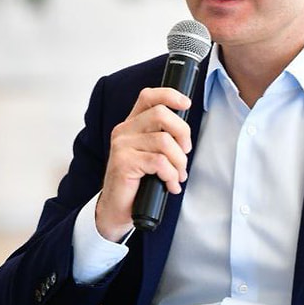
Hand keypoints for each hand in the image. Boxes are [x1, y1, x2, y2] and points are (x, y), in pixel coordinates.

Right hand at [95, 87, 192, 240]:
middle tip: (185, 153)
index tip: (186, 103)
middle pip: (161, 114)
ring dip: (179, 162)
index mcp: (132, 125)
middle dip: (183, 133)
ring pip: (165, 141)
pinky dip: (171, 175)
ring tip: (178, 176)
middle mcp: (124, 131)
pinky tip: (170, 185)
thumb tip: (185, 134)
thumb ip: (163, 138)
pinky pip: (160, 162)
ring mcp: (122, 146)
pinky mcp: (124, 163)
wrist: (117, 210)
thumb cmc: (137, 183)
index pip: (149, 96)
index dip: (169, 95)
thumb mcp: (151, 154)